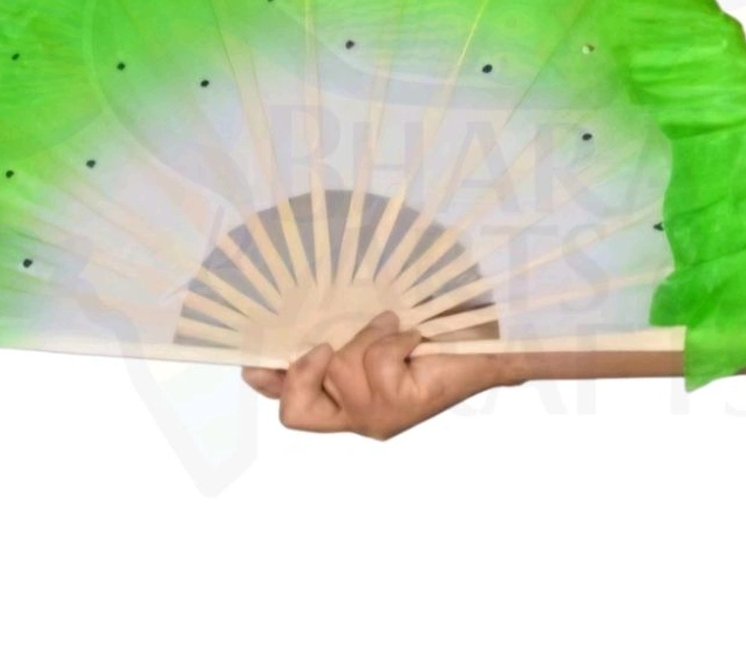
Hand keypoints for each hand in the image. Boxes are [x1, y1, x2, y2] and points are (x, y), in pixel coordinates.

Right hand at [241, 311, 522, 439]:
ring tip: (397, 330)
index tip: (251, 364)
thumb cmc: (441, 330)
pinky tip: (416, 339)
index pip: (293, 407)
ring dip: (368, 338)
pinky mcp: (405, 406)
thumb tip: (280, 331)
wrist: (493, 339)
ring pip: (338, 370)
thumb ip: (338, 331)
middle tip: (326, 346)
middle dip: (304, 370)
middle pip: (297, 408)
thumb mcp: (379, 327)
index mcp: (348, 402)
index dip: (268, 388)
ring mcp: (382, 415)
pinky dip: (393, 340)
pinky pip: (374, 363)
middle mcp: (361, 417)